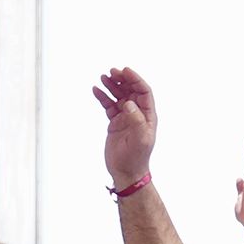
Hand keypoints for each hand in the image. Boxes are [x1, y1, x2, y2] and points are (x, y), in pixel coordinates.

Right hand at [92, 67, 156, 189]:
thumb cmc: (136, 158)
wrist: (126, 172)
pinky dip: (103, 97)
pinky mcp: (115, 123)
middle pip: (130, 90)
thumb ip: (136, 119)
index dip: (135, 80)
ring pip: (119, 96)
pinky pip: (109, 106)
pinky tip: (96, 90)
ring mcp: (125, 117)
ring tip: (103, 77)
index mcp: (147, 115)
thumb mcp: (140, 139)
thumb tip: (128, 103)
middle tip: (111, 72)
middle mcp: (137, 114)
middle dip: (122, 79)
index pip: (143, 91)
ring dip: (112, 86)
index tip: (125, 71)